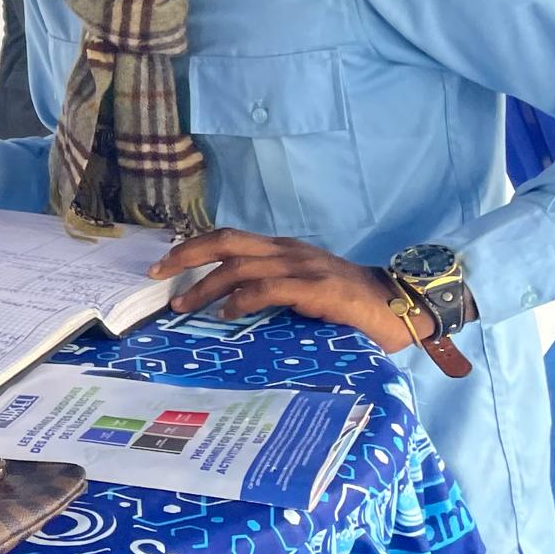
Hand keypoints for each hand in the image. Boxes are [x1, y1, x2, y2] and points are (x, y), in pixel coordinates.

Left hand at [151, 229, 467, 374]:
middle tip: (156, 275)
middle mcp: (287, 251)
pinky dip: (242, 300)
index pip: (228, 238)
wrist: (398, 306)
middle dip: (185, 256)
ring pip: (240, 266)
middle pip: (225, 242)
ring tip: (183, 305)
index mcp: (281, 249)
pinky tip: (226, 314)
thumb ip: (269, 290)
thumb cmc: (346, 304)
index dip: (192, 248)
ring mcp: (303, 267)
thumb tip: (224, 306)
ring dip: (205, 286)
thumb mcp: (301, 289)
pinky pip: (270, 288)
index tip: (162, 266)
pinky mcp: (318, 288)